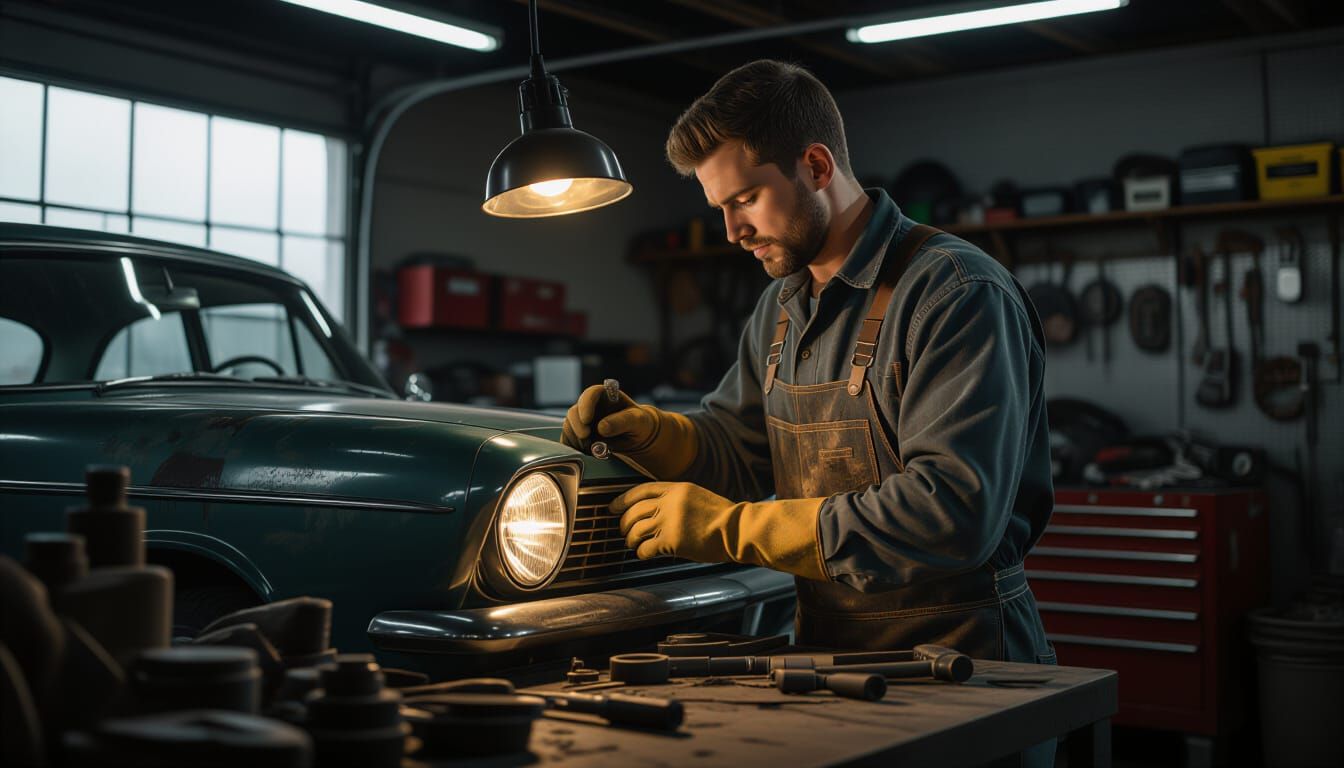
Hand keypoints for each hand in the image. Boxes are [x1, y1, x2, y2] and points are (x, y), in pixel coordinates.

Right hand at [561, 385, 655, 452]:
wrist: (637, 438)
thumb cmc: (639, 424)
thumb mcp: (637, 421)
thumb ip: (621, 422)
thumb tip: (601, 427)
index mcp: (605, 395)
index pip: (591, 394)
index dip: (585, 405)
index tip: (586, 419)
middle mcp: (590, 406)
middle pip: (574, 412)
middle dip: (577, 426)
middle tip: (586, 438)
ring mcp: (582, 420)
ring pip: (569, 427)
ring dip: (576, 439)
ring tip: (591, 448)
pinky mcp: (578, 434)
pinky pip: (568, 440)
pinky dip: (574, 447)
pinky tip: (586, 452)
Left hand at [612, 482, 738, 562]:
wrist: (738, 529)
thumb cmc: (723, 517)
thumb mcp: (697, 496)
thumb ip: (676, 499)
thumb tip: (656, 510)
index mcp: (677, 488)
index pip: (641, 490)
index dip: (623, 499)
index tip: (613, 506)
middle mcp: (670, 502)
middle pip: (634, 511)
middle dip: (624, 522)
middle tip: (623, 530)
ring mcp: (670, 521)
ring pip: (636, 530)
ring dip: (630, 539)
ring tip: (632, 544)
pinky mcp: (672, 541)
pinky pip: (646, 548)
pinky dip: (642, 552)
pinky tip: (644, 554)